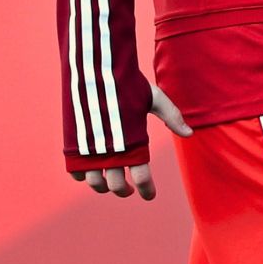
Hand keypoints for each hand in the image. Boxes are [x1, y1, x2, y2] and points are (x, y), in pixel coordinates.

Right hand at [69, 84, 192, 198]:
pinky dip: (83, 175)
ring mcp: (89, 150)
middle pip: (116, 186)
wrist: (94, 68)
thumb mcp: (154, 98)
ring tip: (109, 183)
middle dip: (124, 191)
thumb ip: (172, 116)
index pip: (142, 179)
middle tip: (129, 189)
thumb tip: (189, 134)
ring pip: (95, 183)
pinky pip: (76, 172)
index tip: (149, 195)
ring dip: (103, 187)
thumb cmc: (126, 82)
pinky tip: (91, 170)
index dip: (146, 190)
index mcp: (133, 144)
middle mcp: (110, 151)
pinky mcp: (73, 144)